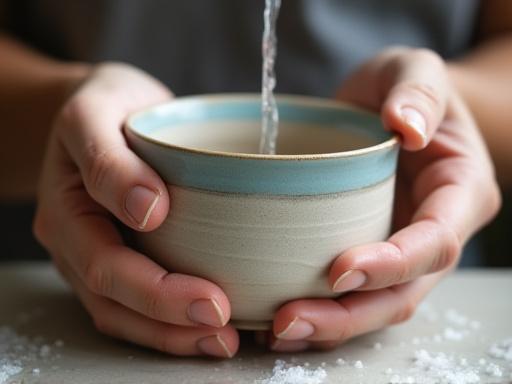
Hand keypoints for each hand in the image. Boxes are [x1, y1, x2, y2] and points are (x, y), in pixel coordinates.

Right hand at [34, 63, 237, 357]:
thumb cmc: (105, 104)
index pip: (104, 264)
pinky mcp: (120, 255)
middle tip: (224, 328)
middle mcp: (76, 241)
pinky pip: (135, 303)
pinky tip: (208, 324)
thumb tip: (146, 208)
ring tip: (223, 341)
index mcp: (68, 208)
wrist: (104, 109)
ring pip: (123, 313)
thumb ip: (109, 159)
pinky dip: (170, 321)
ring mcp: (95, 253)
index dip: (156, 292)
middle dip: (169, 321)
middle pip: (113, 300)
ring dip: (171, 334)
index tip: (211, 299)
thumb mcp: (96, 111)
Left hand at [265, 48, 500, 351]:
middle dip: (349, 314)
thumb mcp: (413, 70)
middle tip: (290, 320)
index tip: (338, 269)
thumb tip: (407, 127)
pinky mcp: (366, 251)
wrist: (390, 107)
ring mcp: (398, 249)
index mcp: (458, 193)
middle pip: (402, 294)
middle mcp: (433, 234)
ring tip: (276, 330)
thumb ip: (417, 90)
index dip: (391, 264)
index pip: (435, 243)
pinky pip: (348, 294)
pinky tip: (275, 319)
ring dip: (329, 324)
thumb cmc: (405, 88)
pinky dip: (317, 310)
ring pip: (373, 305)